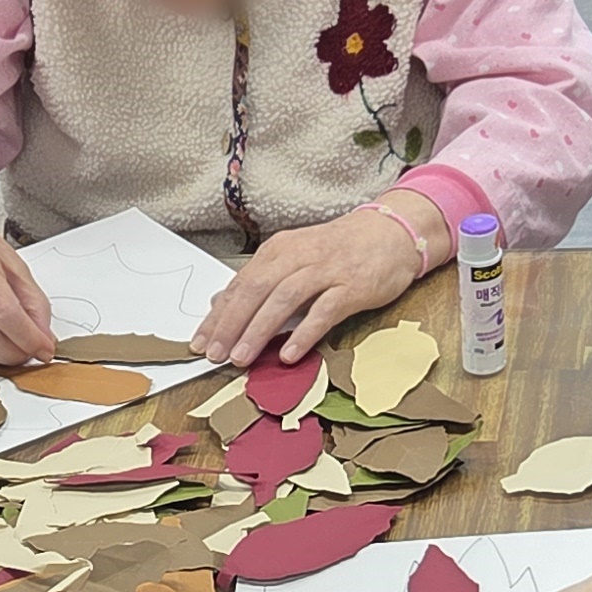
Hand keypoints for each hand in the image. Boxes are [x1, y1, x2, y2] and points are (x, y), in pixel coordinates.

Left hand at [197, 199, 430, 365]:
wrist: (390, 233)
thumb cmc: (338, 251)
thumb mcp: (294, 258)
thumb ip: (259, 281)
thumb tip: (221, 304)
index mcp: (279, 251)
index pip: (240, 284)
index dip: (218, 315)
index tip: (200, 342)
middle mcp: (297, 257)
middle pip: (255, 290)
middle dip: (231, 325)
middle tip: (215, 355)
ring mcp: (325, 271)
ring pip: (284, 299)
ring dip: (259, 330)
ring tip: (242, 358)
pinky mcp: (351, 287)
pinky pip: (323, 311)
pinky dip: (304, 332)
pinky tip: (289, 354)